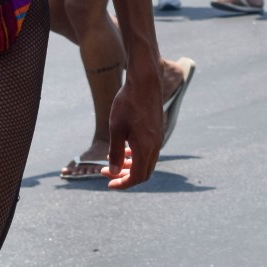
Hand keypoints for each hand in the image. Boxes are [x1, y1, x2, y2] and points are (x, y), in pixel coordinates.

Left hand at [105, 73, 162, 189]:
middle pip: (143, 173)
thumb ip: (116, 151)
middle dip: (125, 177)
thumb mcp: (116, 128)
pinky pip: (149, 151)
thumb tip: (114, 172)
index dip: (123, 184)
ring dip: (131, 166)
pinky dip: (137, 156)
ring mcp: (158, 138)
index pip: (137, 177)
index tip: (109, 184)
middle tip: (108, 173)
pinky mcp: (157, 131)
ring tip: (114, 163)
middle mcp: (155, 145)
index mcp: (145, 147)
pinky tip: (125, 149)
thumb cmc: (127, 103)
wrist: (145, 82)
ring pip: (147, 162)